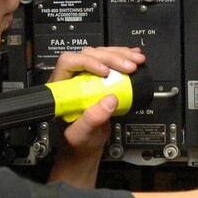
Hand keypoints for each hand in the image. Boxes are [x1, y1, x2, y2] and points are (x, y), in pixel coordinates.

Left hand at [48, 47, 145, 181]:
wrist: (85, 144)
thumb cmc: (77, 141)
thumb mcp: (82, 134)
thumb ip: (92, 119)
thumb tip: (110, 100)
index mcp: (61, 89)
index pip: (69, 62)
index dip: (87, 62)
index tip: (105, 72)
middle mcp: (71, 78)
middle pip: (89, 54)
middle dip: (111, 57)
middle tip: (129, 67)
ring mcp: (85, 76)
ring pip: (100, 54)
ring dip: (120, 55)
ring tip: (136, 61)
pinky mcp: (97, 77)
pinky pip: (108, 61)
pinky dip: (123, 57)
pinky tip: (133, 56)